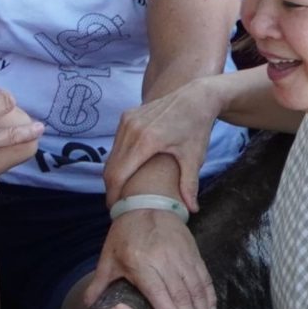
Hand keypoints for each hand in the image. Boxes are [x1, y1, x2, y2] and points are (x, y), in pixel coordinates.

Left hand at [80, 207, 214, 308]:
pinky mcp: (194, 254)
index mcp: (141, 262)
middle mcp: (164, 260)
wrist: (147, 202)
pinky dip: (210, 297)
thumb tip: (85, 307)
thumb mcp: (109, 257)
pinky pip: (205, 278)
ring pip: (196, 289)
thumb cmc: (124, 233)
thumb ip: (99, 283)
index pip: (158, 290)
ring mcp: (182, 257)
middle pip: (181, 294)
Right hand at [104, 83, 221, 211]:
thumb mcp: (194, 157)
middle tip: (120, 205)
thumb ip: (189, 185)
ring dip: (114, 174)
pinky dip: (118, 160)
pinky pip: (116, 144)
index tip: (118, 209)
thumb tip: (190, 210)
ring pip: (111, 156)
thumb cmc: (197, 128)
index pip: (118, 175)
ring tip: (123, 191)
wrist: (196, 97)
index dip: (114, 195)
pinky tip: (128, 172)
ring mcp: (126, 121)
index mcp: (146, 141)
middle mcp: (131, 129)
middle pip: (111, 167)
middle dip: (112, 188)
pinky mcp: (126, 116)